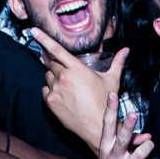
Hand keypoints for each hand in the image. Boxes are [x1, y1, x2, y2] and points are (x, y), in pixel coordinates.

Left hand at [34, 29, 125, 147]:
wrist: (97, 127)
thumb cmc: (105, 103)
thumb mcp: (112, 80)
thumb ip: (117, 63)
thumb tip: (126, 50)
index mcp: (77, 69)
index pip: (56, 49)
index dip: (43, 38)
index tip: (34, 31)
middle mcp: (64, 78)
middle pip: (53, 63)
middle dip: (60, 66)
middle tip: (71, 75)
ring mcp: (56, 90)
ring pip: (48, 76)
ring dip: (55, 78)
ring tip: (68, 87)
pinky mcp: (50, 102)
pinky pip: (45, 90)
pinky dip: (51, 91)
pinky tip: (63, 96)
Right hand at [95, 92, 159, 158]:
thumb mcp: (113, 153)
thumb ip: (130, 140)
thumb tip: (148, 135)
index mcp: (106, 147)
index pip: (107, 125)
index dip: (110, 109)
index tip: (112, 94)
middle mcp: (114, 157)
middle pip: (122, 139)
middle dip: (128, 127)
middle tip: (133, 114)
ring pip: (140, 154)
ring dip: (148, 146)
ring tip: (150, 145)